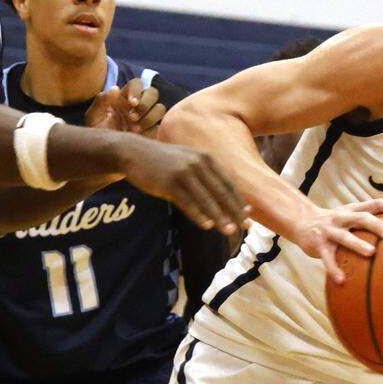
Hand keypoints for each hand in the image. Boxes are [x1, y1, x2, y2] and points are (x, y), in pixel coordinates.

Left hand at [85, 78, 164, 135]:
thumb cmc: (96, 133)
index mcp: (124, 97)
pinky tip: (139, 137)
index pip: (136, 84)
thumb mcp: (93, 117)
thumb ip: (101, 101)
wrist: (102, 156)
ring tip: (134, 130)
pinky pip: (160, 127)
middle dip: (145, 104)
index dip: (137, 90)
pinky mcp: (153, 132)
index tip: (131, 102)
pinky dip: (151, 130)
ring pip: (160, 108)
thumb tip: (116, 88)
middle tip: (132, 118)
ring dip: (149, 117)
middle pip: (153, 93)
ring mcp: (147, 118)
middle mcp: (138, 105)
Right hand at [119, 138, 248, 235]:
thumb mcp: (188, 160)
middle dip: (235, 211)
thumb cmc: (164, 161)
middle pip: (221, 192)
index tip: (248, 215)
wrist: (134, 152)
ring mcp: (183, 173)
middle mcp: (197, 163)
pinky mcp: (168, 183)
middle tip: (245, 227)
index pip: (228, 183)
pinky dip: (198, 215)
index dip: (239, 201)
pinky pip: (187, 202)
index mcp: (206, 158)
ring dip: (219, 216)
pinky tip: (207, 225)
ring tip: (229, 230)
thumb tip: (223, 195)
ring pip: (206, 199)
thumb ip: (205, 174)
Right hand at [293, 199, 382, 282]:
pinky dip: (334, 269)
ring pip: (345, 237)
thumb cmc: (335, 223)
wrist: (302, 222)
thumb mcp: (351, 217)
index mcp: (353, 210)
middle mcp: (342, 217)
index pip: (376, 204)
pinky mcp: (318, 245)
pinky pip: (327, 258)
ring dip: (358, 244)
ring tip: (371, 253)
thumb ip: (369, 223)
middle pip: (362, 218)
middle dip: (377, 225)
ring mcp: (330, 231)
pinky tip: (342, 280)